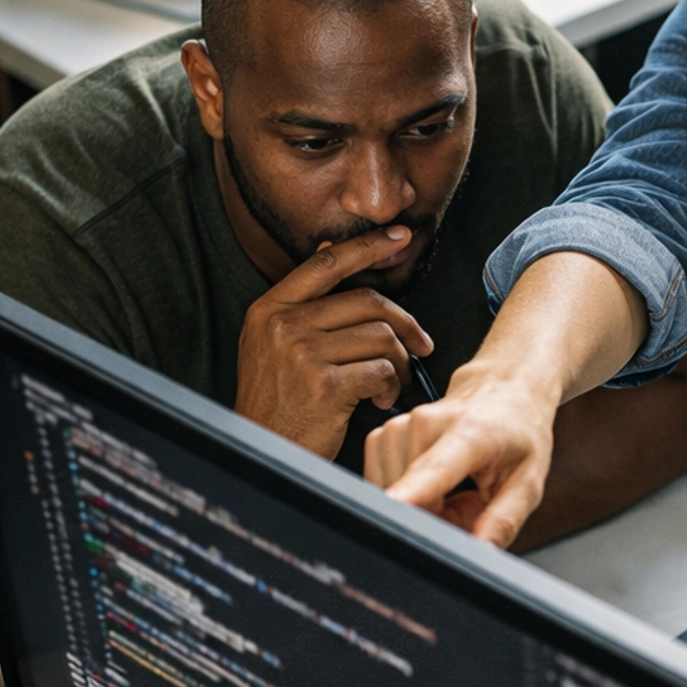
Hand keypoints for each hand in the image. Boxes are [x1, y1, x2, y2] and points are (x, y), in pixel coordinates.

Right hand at [235, 226, 432, 461]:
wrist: (264, 452)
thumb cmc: (277, 401)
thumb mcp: (271, 343)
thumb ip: (301, 303)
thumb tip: (327, 249)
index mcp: (269, 310)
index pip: (326, 264)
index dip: (367, 246)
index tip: (400, 235)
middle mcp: (282, 326)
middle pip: (368, 301)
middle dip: (405, 324)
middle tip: (421, 345)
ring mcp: (302, 354)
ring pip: (382, 337)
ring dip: (399, 363)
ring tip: (391, 383)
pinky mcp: (326, 386)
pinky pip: (382, 371)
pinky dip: (391, 388)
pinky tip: (379, 400)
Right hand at [364, 361, 558, 548]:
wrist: (506, 388)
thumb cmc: (519, 432)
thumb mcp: (527, 482)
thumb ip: (503, 521)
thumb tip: (480, 553)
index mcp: (471, 433)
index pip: (431, 470)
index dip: (409, 496)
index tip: (391, 512)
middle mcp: (428, 423)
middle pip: (411, 499)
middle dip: (437, 518)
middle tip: (471, 503)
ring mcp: (402, 425)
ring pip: (395, 494)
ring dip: (422, 506)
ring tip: (453, 491)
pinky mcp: (385, 432)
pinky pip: (384, 482)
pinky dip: (408, 493)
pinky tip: (432, 484)